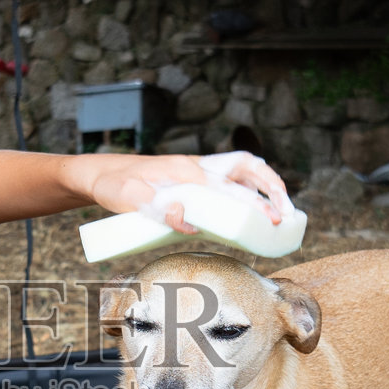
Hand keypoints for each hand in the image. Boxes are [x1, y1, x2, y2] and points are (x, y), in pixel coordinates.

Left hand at [85, 152, 290, 233]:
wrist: (102, 173)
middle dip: (272, 189)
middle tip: (286, 215)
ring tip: (283, 210)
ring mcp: (198, 171)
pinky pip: (231, 180)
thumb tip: (184, 218)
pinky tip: (257, 209)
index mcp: (187, 171)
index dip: (253, 205)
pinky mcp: (195, 179)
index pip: (230, 187)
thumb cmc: (114, 186)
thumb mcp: (128, 198)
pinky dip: (250, 190)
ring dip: (266, 185)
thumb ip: (155, 207)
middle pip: (248, 169)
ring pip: (243, 170)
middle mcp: (197, 167)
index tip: (271, 221)